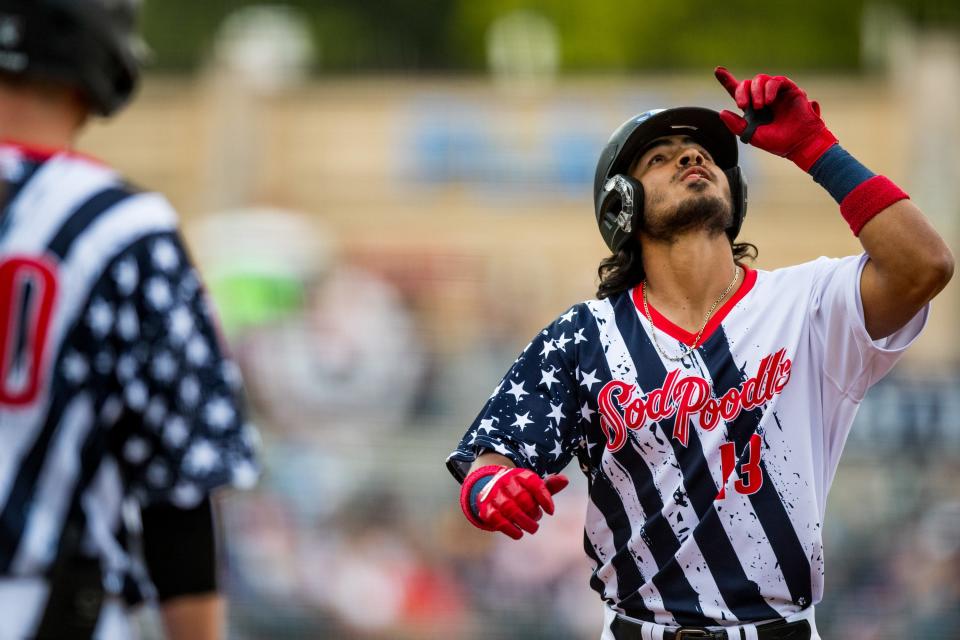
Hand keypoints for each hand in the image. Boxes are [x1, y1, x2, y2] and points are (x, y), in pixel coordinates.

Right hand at [463, 467, 568, 538]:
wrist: (491, 492)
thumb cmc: (517, 491)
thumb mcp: (531, 487)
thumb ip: (548, 486)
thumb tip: (565, 480)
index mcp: (518, 474)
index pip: (534, 483)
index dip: (545, 498)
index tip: (551, 511)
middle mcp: (504, 481)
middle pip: (522, 498)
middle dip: (533, 512)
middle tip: (537, 518)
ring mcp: (494, 495)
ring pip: (511, 510)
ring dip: (524, 522)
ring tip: (532, 528)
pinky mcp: (486, 509)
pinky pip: (499, 521)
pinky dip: (511, 530)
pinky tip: (519, 533)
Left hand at [714, 67, 837, 170]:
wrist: (800, 144)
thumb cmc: (777, 142)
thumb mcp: (752, 135)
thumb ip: (736, 125)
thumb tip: (722, 112)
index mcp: (753, 109)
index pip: (738, 91)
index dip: (727, 80)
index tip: (718, 70)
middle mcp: (763, 98)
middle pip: (748, 83)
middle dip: (742, 91)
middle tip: (744, 106)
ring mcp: (776, 93)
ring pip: (761, 79)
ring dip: (756, 91)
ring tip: (758, 106)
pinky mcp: (789, 90)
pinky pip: (777, 81)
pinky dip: (770, 88)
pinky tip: (769, 101)